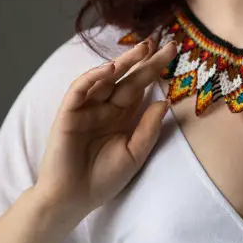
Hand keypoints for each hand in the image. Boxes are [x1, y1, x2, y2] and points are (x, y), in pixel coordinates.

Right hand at [35, 37, 177, 219]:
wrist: (73, 199)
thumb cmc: (104, 179)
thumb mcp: (135, 153)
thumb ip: (149, 128)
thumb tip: (166, 101)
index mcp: (123, 115)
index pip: (141, 86)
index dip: (155, 69)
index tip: (174, 52)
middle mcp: (106, 107)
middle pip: (128, 77)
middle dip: (145, 59)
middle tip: (164, 43)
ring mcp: (87, 108)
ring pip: (105, 78)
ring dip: (123, 62)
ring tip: (143, 48)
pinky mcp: (68, 113)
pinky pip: (80, 89)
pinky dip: (93, 77)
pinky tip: (111, 68)